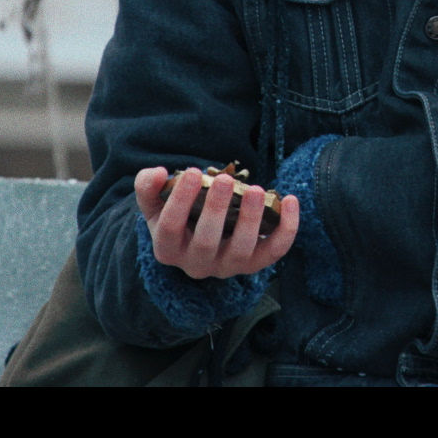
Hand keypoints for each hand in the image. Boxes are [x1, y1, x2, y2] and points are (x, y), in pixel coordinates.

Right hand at [134, 166, 299, 280]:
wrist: (197, 238)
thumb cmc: (177, 215)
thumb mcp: (155, 203)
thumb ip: (147, 186)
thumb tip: (157, 173)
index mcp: (168, 249)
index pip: (171, 228)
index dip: (179, 201)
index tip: (190, 171)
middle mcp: (197, 264)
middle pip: (206, 243)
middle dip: (216, 210)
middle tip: (225, 180)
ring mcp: (227, 266)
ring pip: (241, 251)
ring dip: (251, 220)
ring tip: (256, 190)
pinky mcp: (254, 263)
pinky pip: (274, 252)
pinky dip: (286, 230)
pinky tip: (290, 200)